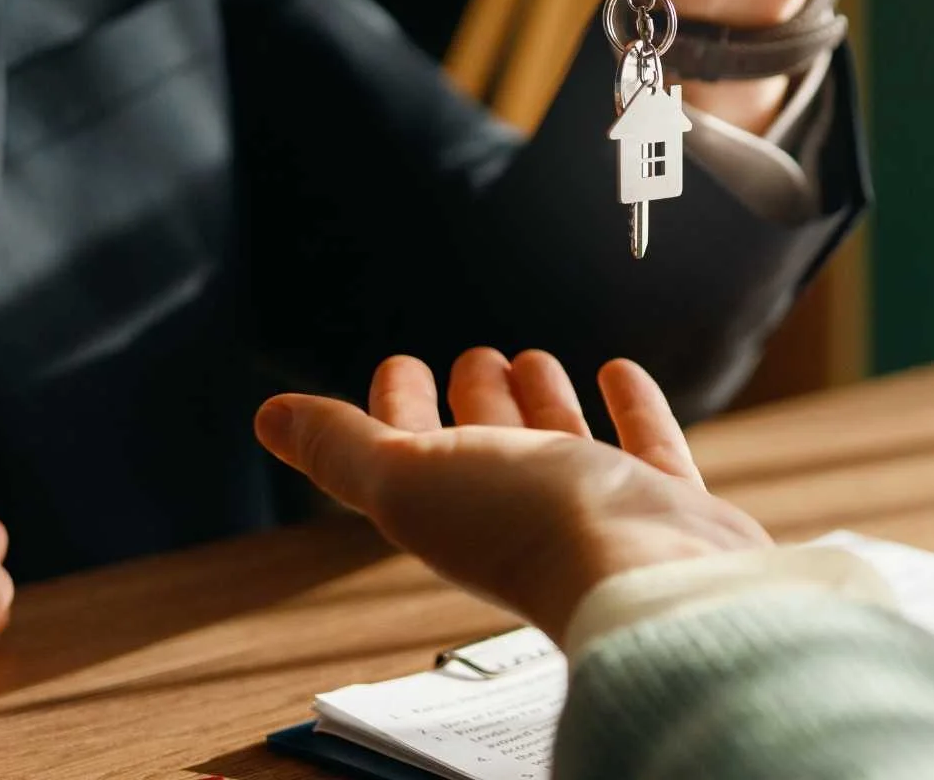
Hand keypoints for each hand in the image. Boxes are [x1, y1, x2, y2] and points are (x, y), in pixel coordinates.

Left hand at [255, 349, 770, 641]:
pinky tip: (621, 371)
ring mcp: (597, 509)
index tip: (398, 363)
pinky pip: (645, 445)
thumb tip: (268, 417)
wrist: (649, 576)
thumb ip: (340, 447)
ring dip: (543, 400)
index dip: (399, 405)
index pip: (412, 448)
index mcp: (452, 508)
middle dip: (475, 398)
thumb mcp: (408, 477)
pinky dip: (632, 406)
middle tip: (475, 357)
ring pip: (561, 443)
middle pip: (488, 443)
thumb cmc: (528, 529)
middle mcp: (521, 509)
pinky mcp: (665, 505)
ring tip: (534, 359)